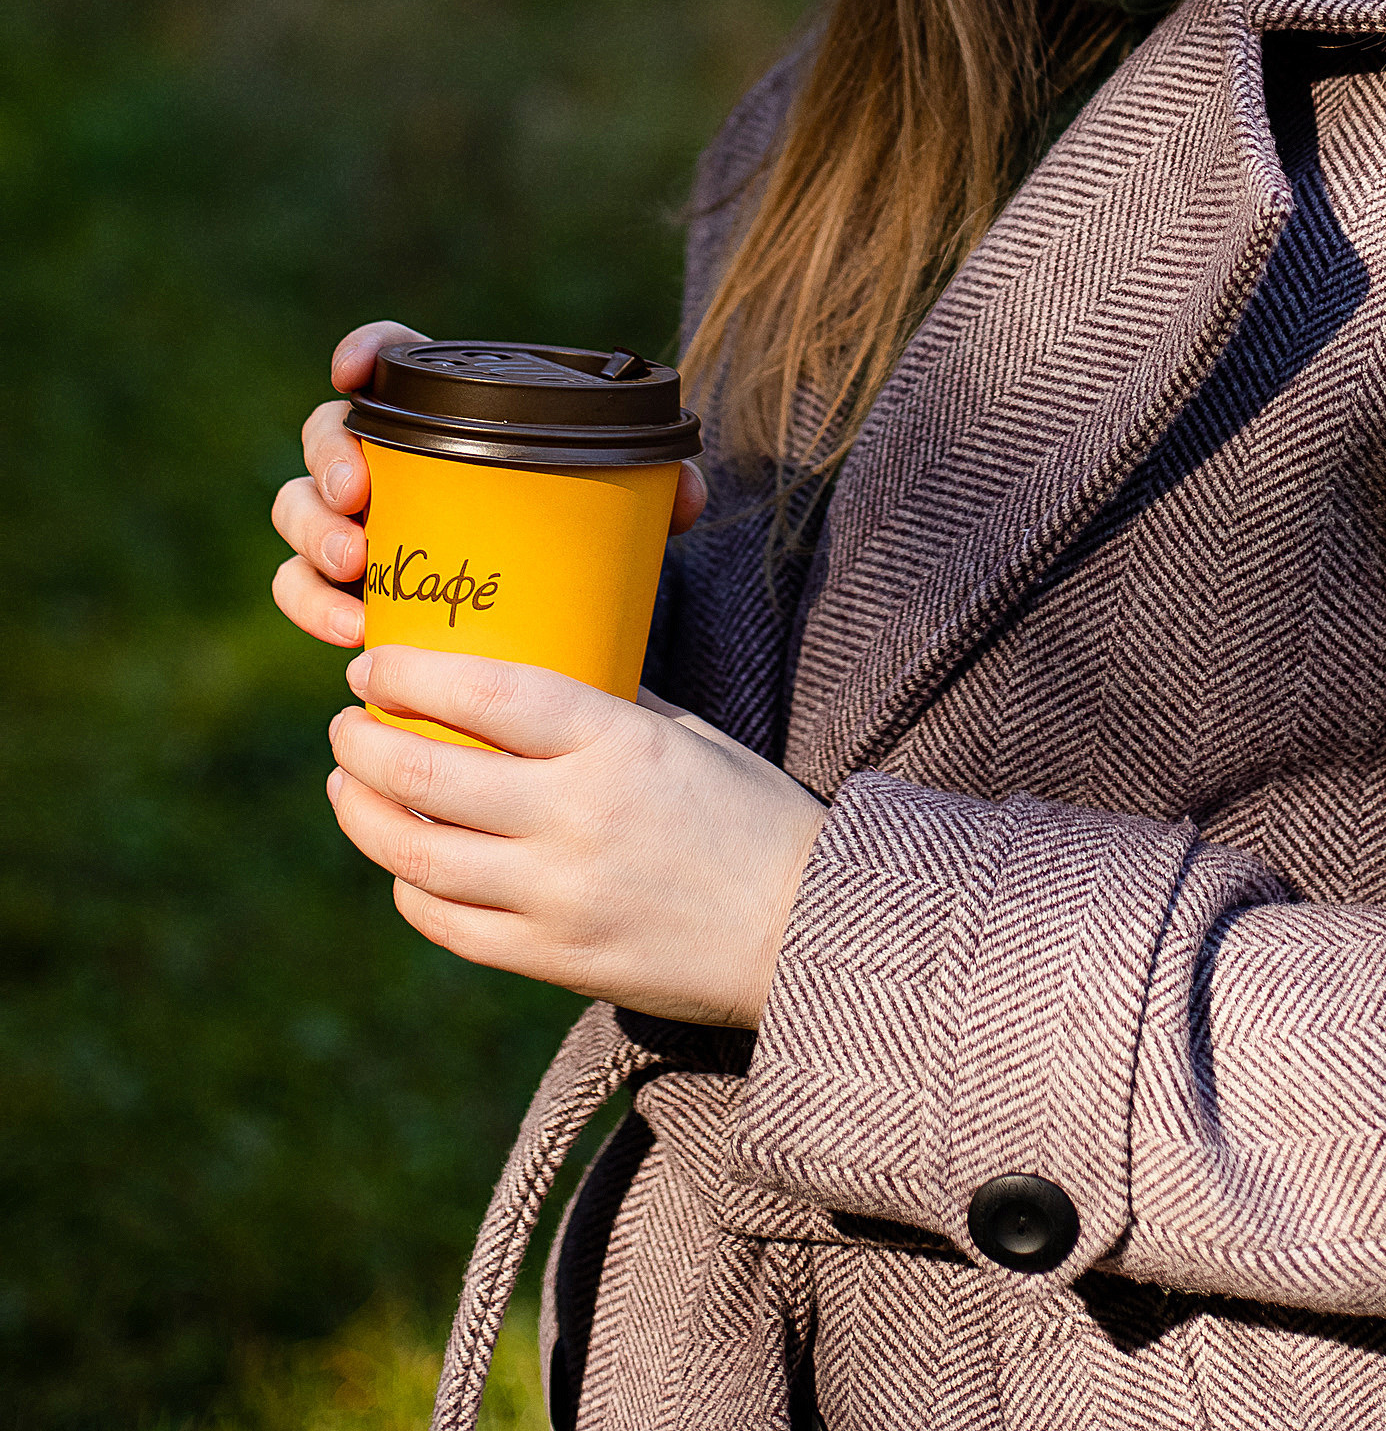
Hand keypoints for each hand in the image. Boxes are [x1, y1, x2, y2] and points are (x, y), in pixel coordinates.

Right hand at [271, 322, 707, 648]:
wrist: (547, 614)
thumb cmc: (574, 530)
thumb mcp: (615, 502)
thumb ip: (658, 488)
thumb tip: (685, 498)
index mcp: (446, 411)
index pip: (390, 356)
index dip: (364, 349)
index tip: (354, 371)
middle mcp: (386, 458)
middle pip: (325, 435)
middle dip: (326, 462)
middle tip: (356, 501)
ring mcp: (354, 520)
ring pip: (298, 511)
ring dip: (312, 538)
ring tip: (356, 567)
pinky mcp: (342, 585)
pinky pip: (300, 587)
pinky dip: (315, 607)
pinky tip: (353, 632)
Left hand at [325, 647, 824, 1027]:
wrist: (800, 929)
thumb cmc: (747, 814)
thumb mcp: (683, 733)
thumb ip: (603, 703)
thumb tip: (528, 663)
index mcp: (615, 745)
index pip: (486, 694)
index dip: (411, 675)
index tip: (371, 663)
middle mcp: (576, 819)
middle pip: (429, 776)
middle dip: (364, 743)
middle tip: (347, 723)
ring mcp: (558, 898)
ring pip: (419, 856)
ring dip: (365, 814)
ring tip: (349, 784)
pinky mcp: (552, 962)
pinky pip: (448, 924)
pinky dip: (410, 887)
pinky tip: (402, 860)